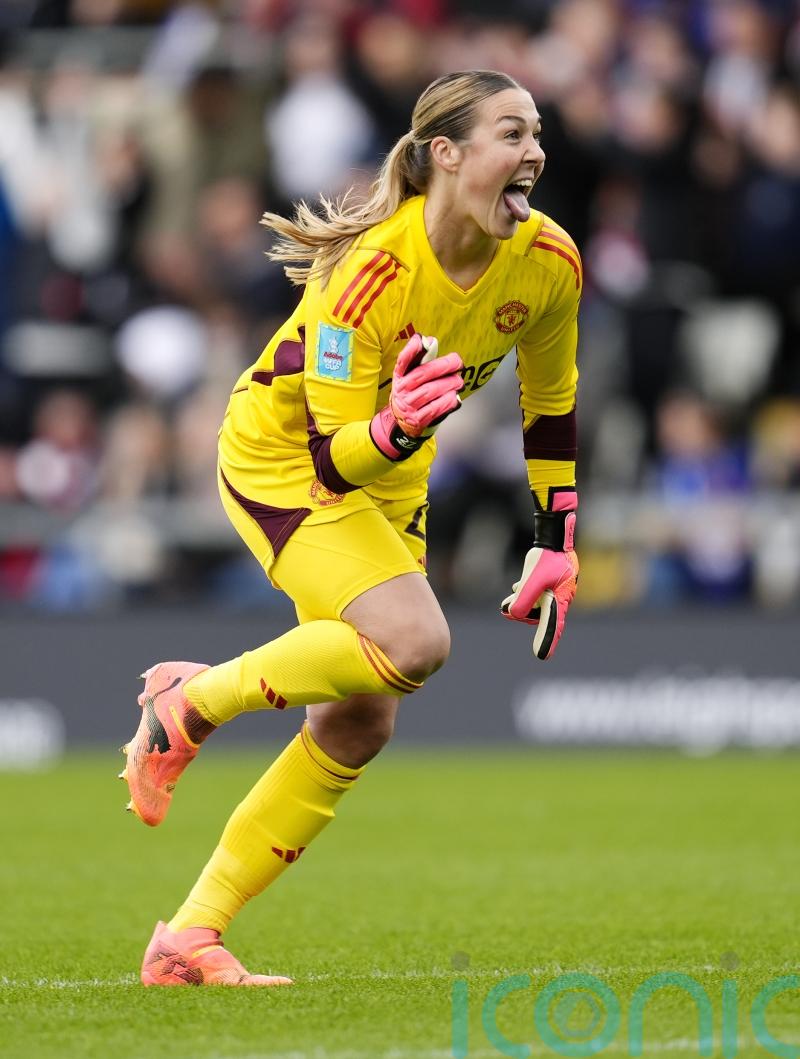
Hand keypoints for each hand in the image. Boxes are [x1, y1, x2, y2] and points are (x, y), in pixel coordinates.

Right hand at [370, 334, 463, 459]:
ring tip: (458, 381)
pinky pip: (435, 408)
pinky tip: (454, 397)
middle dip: (443, 366)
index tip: (421, 340)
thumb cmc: (411, 395)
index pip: (403, 361)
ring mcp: (409, 406)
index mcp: (400, 377)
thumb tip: (430, 341)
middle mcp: (402, 391)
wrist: (402, 423)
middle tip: (458, 362)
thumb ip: (420, 360)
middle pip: (422, 375)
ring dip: (448, 384)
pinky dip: (447, 401)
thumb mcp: (409, 378)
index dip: (411, 350)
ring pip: (430, 391)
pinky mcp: (417, 419)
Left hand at [501, 492, 578, 659]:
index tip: (541, 656)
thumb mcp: (532, 580)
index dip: (547, 641)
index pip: (553, 626)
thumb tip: (513, 614)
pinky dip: (524, 595)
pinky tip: (516, 588)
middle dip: (522, 614)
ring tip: (509, 599)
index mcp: (559, 601)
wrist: (554, 538)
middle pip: (539, 616)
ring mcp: (556, 592)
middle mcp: (560, 599)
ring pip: (536, 606)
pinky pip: (536, 596)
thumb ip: (523, 599)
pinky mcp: (550, 584)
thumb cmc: (546, 558)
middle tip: (505, 609)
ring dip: (521, 604)